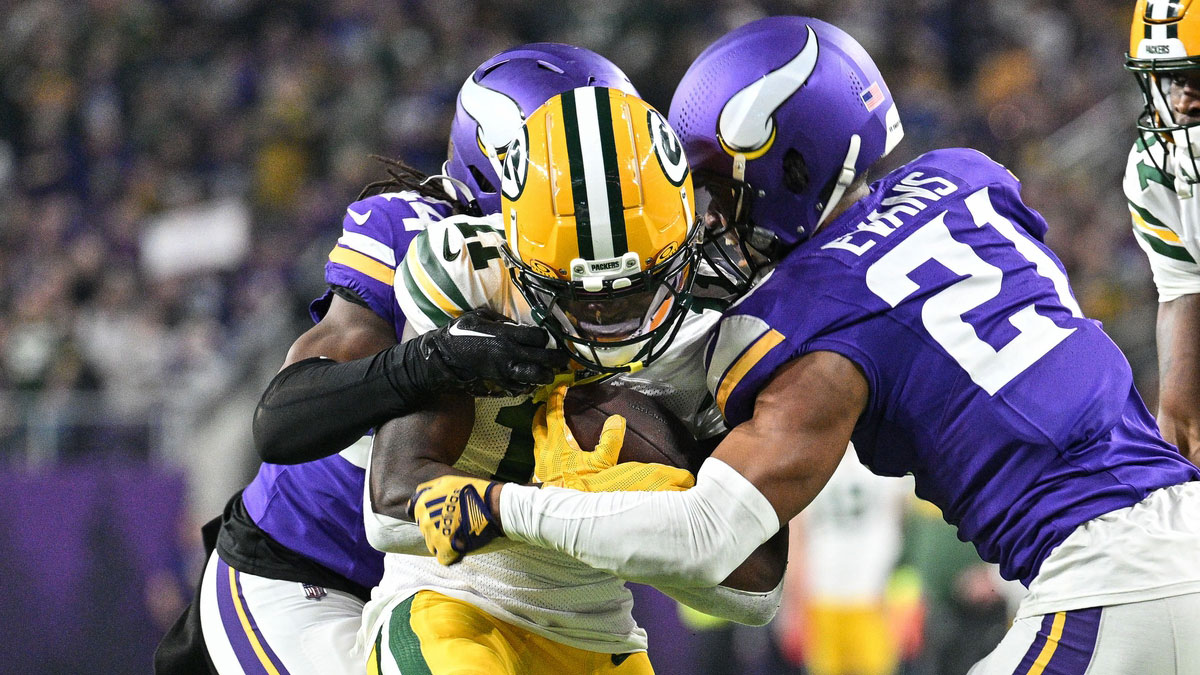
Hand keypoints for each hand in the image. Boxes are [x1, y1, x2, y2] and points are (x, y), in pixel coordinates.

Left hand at [406, 476, 501, 564]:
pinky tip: (460, 546)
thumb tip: (416, 496)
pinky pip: (442, 557)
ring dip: (443, 541)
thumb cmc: (473, 491)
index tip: (442, 514)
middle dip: (437, 528)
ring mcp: (434, 536)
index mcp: (422, 504)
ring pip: (432, 545)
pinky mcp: (446, 549)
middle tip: (454, 523)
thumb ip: (428, 489)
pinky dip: (450, 554)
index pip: (416, 514)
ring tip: (459, 534)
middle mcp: (425, 521)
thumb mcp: (446, 481)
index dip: (430, 514)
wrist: (494, 505)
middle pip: (425, 530)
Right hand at [410, 309, 570, 395]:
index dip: (545, 337)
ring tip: (549, 373)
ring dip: (546, 375)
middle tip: (563, 359)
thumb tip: (517, 323)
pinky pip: (520, 388)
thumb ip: (501, 319)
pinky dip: (529, 386)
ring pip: (535, 377)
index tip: (544, 338)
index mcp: (505, 335)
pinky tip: (531, 382)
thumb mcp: (480, 316)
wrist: (446, 356)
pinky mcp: (499, 383)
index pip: (538, 337)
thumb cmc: (462, 333)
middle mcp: (509, 354)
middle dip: (557, 359)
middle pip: (543, 359)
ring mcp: (504, 371)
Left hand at [533, 383, 695, 491]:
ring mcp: (540, 465)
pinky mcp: (540, 478)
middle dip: (541, 412)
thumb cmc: (580, 488)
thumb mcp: (601, 463)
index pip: (553, 413)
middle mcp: (544, 451)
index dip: (556, 397)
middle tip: (547, 405)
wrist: (561, 515)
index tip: (561, 387)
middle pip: (538, 425)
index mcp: (557, 442)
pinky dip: (544, 451)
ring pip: (537, 442)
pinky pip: (540, 458)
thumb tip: (617, 420)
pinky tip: (553, 457)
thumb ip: (610, 441)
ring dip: (542, 432)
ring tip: (549, 429)